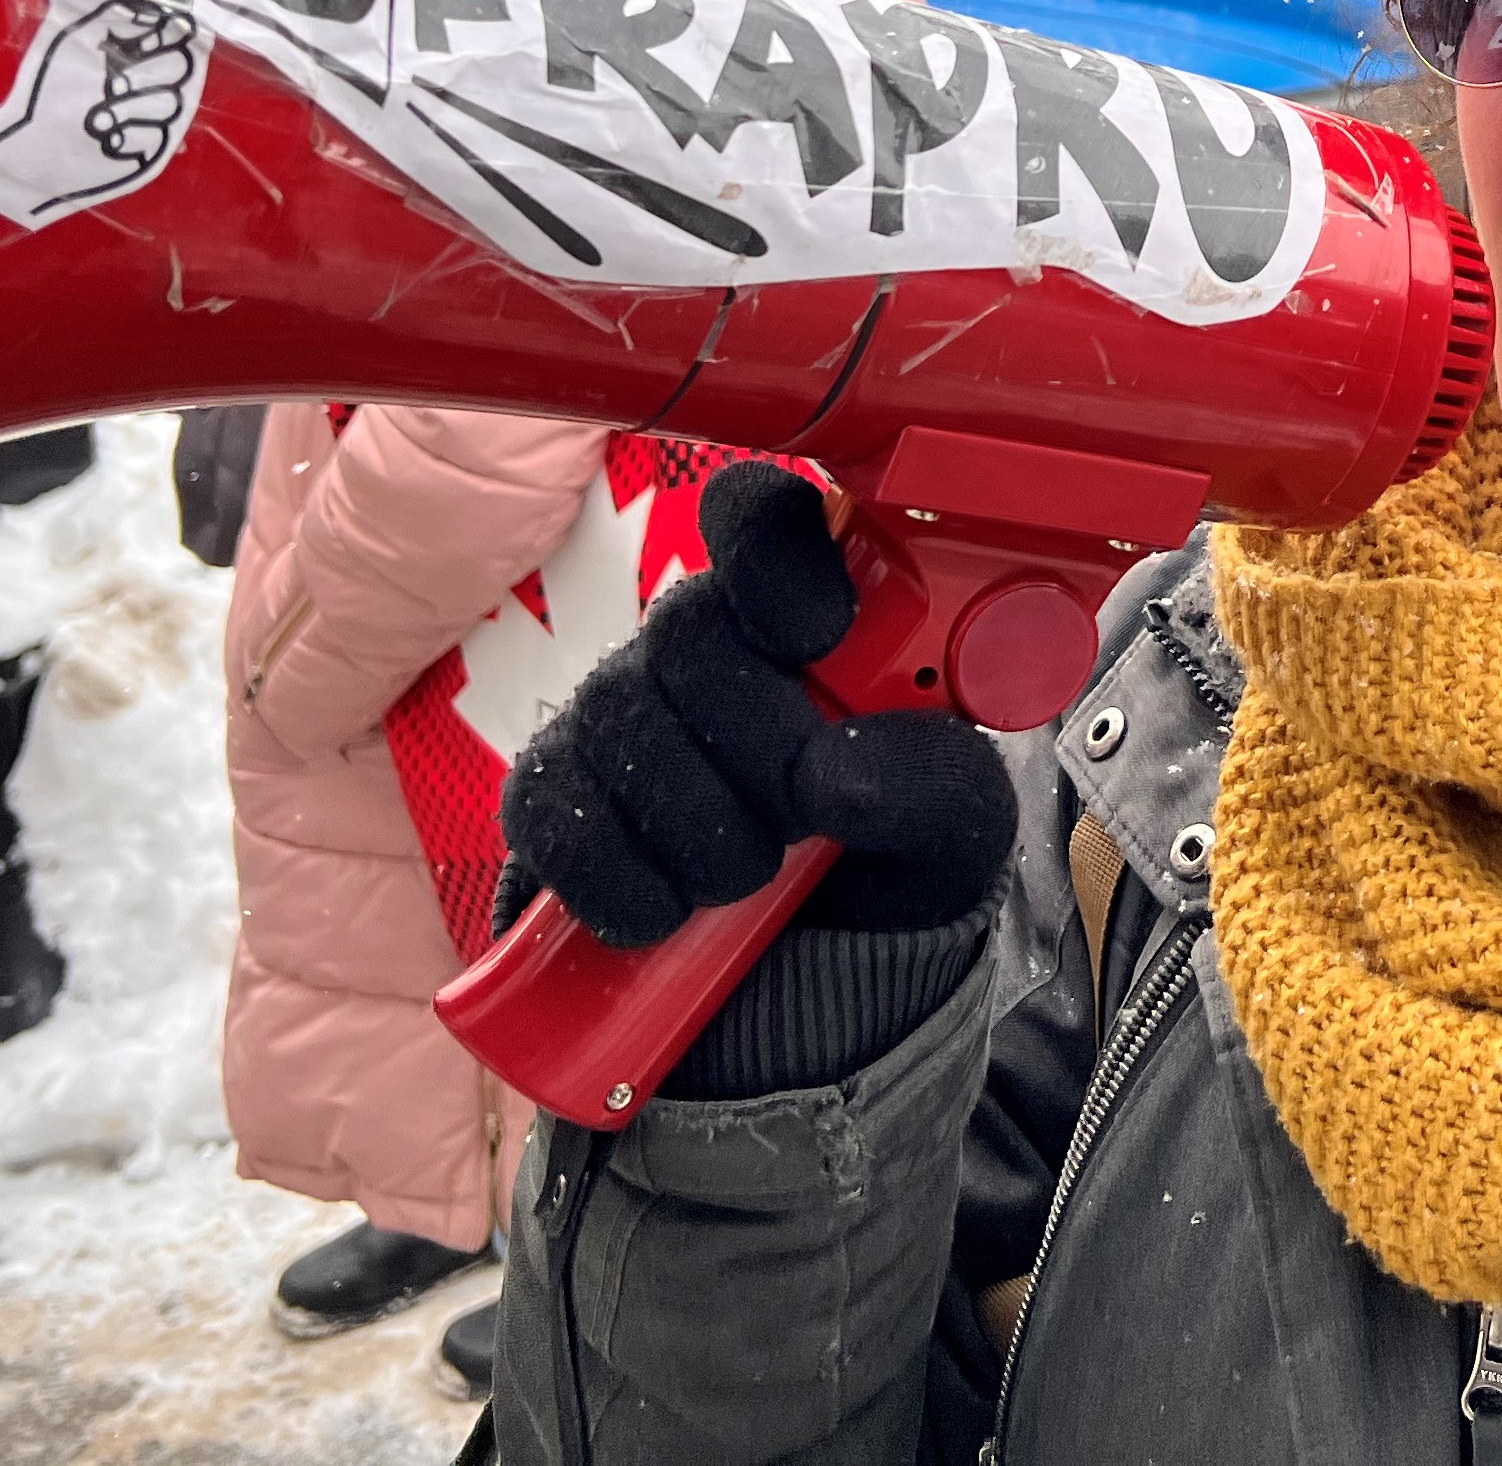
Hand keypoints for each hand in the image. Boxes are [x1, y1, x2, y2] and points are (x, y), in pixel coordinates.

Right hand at [493, 462, 1017, 945]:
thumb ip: (936, 779)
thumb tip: (836, 773)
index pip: (767, 521)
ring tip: (753, 876)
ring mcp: (609, 709)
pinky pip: (559, 815)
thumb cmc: (886, 863)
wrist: (800, 980)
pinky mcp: (545, 793)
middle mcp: (700, 640)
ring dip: (705, 832)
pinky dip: (628, 885)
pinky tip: (672, 910)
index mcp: (808, 611)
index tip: (817, 635)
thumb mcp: (957, 828)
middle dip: (759, 749)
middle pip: (687, 626)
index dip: (778, 559)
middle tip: (803, 819)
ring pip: (622, 720)